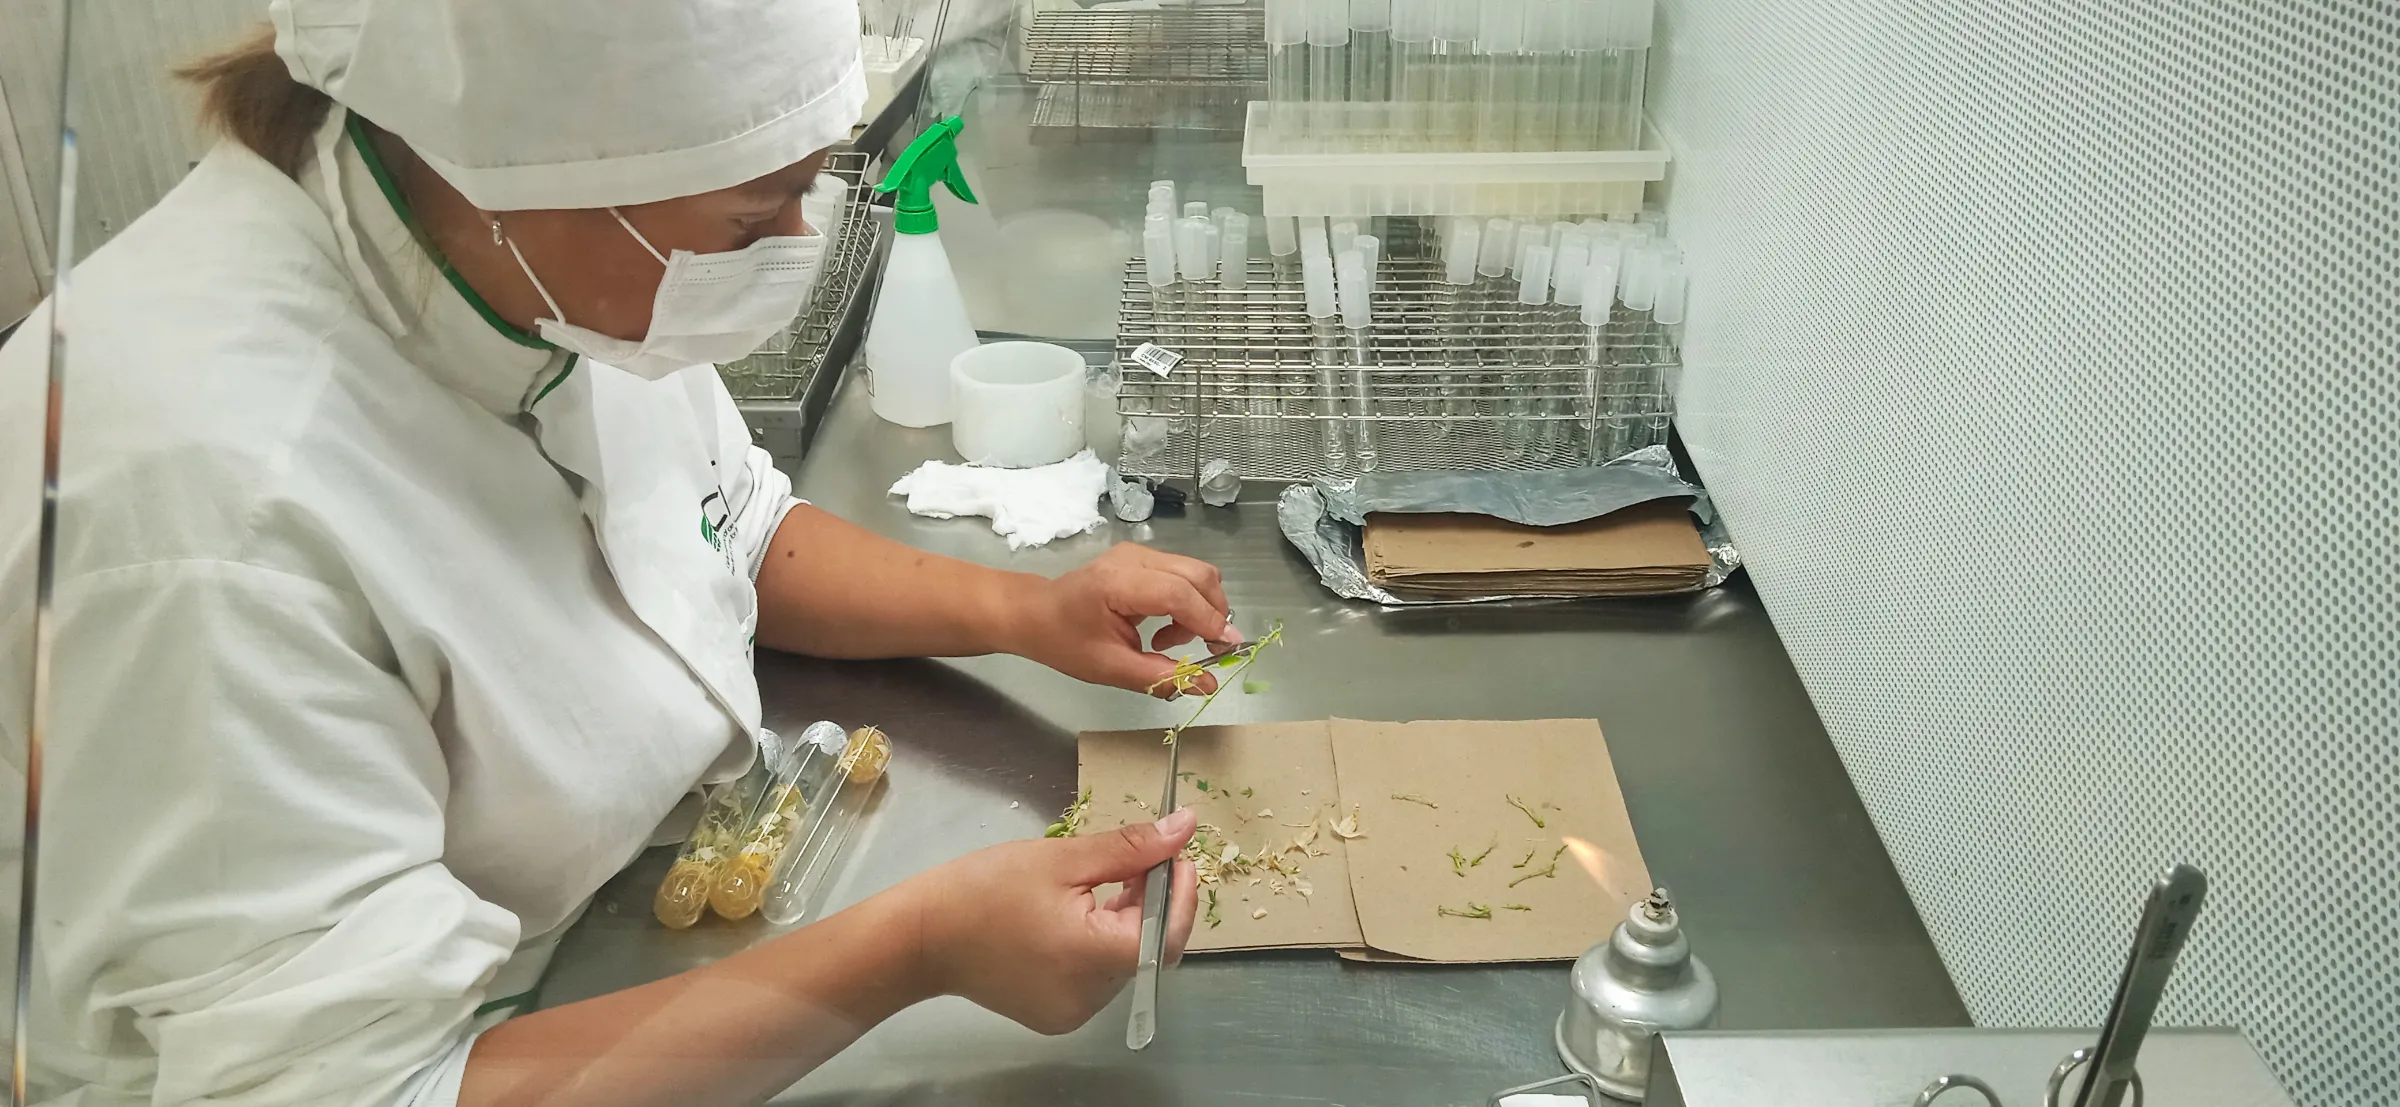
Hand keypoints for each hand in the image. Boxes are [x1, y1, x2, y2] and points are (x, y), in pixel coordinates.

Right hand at [906, 809, 1199, 1034]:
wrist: (919, 937)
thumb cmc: (984, 889)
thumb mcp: (1062, 859)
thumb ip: (1130, 848)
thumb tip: (1185, 828)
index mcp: (1093, 960)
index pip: (1165, 933)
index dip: (1180, 893)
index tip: (1175, 854)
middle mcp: (1090, 998)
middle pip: (1148, 951)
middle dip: (1154, 903)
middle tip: (1142, 859)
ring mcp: (1074, 1013)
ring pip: (1126, 964)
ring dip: (1129, 922)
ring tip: (1107, 881)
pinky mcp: (1057, 1014)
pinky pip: (1099, 977)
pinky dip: (1102, 943)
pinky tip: (1083, 911)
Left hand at [1007, 544, 1238, 696]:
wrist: (1035, 613)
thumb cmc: (1065, 641)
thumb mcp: (1110, 668)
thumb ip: (1160, 676)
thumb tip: (1208, 685)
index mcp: (1118, 583)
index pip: (1178, 594)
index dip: (1209, 621)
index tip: (1227, 650)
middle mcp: (1134, 557)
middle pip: (1199, 575)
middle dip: (1213, 613)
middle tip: (1206, 650)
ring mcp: (1140, 553)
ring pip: (1197, 573)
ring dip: (1201, 609)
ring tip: (1170, 640)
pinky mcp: (1144, 557)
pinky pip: (1184, 575)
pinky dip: (1189, 602)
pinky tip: (1164, 626)